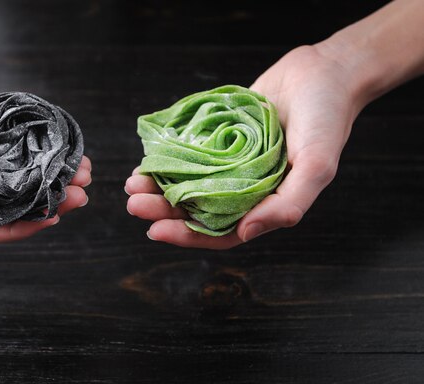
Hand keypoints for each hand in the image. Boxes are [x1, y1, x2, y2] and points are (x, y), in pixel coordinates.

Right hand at [0, 31, 90, 242]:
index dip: (19, 228)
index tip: (52, 217)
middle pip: (9, 205)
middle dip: (46, 203)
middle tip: (79, 193)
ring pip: (19, 178)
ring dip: (50, 178)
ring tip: (80, 171)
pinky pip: (20, 147)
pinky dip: (43, 150)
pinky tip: (65, 147)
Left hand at [125, 45, 360, 247]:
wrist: (322, 72)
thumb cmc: (326, 121)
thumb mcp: (316, 166)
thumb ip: (287, 204)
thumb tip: (245, 232)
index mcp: (264, 204)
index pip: (221, 232)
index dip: (188, 236)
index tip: (155, 230)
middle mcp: (242, 187)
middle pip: (196, 209)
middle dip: (163, 210)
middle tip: (134, 203)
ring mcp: (228, 163)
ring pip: (186, 183)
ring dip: (158, 185)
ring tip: (133, 183)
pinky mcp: (218, 138)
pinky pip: (188, 154)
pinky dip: (167, 158)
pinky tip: (147, 159)